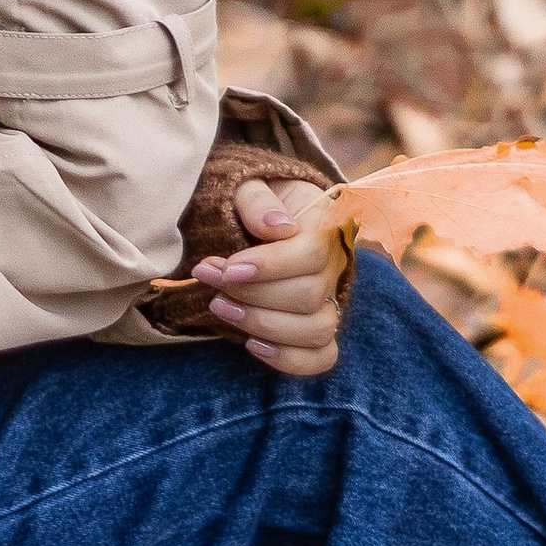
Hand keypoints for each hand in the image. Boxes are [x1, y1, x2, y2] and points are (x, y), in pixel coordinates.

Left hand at [192, 180, 348, 376]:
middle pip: (309, 294)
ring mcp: (330, 300)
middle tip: (210, 280)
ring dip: (262, 324)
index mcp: (325, 224)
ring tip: (219, 307)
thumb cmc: (248, 203)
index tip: (227, 268)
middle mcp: (335, 265)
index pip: (312, 253)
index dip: (269, 266)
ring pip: (316, 329)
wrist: (248, 220)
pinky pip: (321, 357)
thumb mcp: (246, 186)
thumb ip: (257, 200)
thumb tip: (279, 228)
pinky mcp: (318, 330)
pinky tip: (251, 345)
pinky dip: (289, 359)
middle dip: (252, 294)